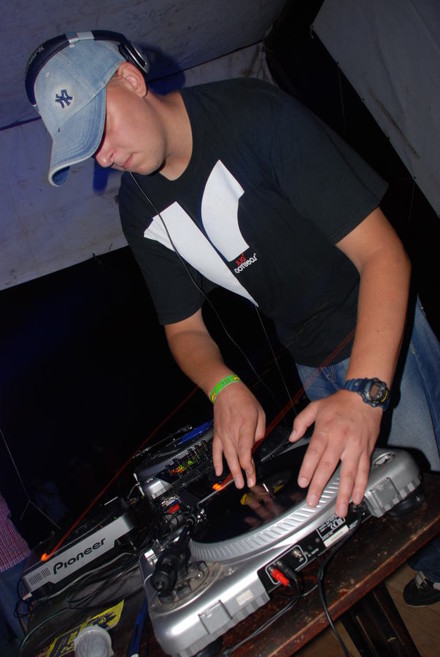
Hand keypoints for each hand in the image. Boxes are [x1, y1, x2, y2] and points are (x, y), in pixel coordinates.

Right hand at [212, 382, 265, 488]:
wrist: (225, 391)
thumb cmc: (244, 400)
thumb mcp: (260, 412)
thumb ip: (260, 431)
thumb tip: (256, 444)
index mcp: (246, 427)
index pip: (246, 451)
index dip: (249, 466)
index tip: (253, 474)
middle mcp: (233, 433)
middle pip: (237, 457)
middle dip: (242, 473)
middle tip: (247, 485)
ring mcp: (223, 435)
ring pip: (227, 456)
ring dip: (232, 472)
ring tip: (237, 484)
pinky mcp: (217, 435)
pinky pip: (216, 451)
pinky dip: (217, 462)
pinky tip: (219, 472)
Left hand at [289, 390, 382, 516]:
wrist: (365, 397)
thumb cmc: (339, 403)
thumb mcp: (315, 406)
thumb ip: (301, 422)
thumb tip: (292, 438)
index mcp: (326, 430)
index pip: (314, 453)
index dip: (308, 469)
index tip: (302, 483)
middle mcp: (340, 440)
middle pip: (328, 466)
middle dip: (320, 485)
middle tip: (313, 501)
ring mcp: (355, 447)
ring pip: (349, 473)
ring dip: (344, 493)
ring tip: (339, 509)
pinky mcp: (366, 450)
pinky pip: (364, 471)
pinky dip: (361, 486)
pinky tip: (357, 498)